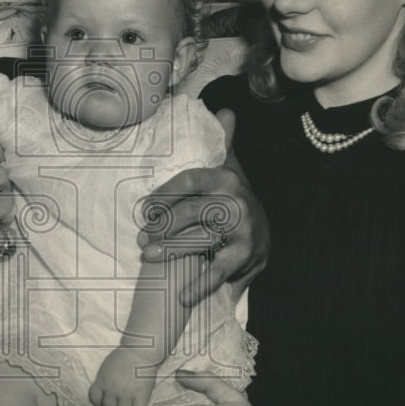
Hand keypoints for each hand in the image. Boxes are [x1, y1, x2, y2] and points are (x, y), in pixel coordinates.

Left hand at [89, 347, 158, 405]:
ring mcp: (127, 393)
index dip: (100, 402)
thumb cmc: (125, 355)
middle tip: (120, 405)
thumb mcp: (108, 366)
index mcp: (102, 380)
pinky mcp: (141, 395)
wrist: (141, 350)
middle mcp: (112, 389)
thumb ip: (105, 379)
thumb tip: (104, 391)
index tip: (106, 400)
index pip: (94, 399)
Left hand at [137, 110, 269, 305]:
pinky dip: (199, 285)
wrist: (265, 236)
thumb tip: (225, 110)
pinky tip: (181, 295)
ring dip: (171, 250)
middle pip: (191, 211)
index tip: (145, 207)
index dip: (164, 193)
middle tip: (140, 237)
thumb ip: (222, 142)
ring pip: (200, 238)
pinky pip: (218, 271)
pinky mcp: (245, 256)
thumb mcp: (229, 169)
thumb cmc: (234, 200)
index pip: (189, 180)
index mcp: (225, 177)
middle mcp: (236, 201)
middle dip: (162, 225)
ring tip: (147, 257)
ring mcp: (242, 230)